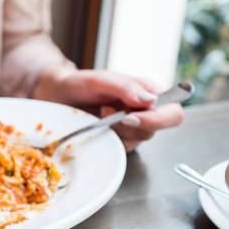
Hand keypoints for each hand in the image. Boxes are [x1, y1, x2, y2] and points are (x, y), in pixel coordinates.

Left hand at [32, 69, 183, 151]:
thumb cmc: (79, 83)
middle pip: (157, 130)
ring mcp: (130, 128)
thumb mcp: (101, 79)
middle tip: (108, 113)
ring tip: (98, 114)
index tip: (130, 116)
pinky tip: (95, 126)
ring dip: (116, 130)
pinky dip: (106, 138)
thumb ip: (126, 87)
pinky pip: (120, 148)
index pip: (173, 112)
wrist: (55, 96)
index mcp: (148, 93)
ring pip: (138, 140)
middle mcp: (144, 112)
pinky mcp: (116, 141)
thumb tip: (152, 100)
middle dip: (132, 124)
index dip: (159, 119)